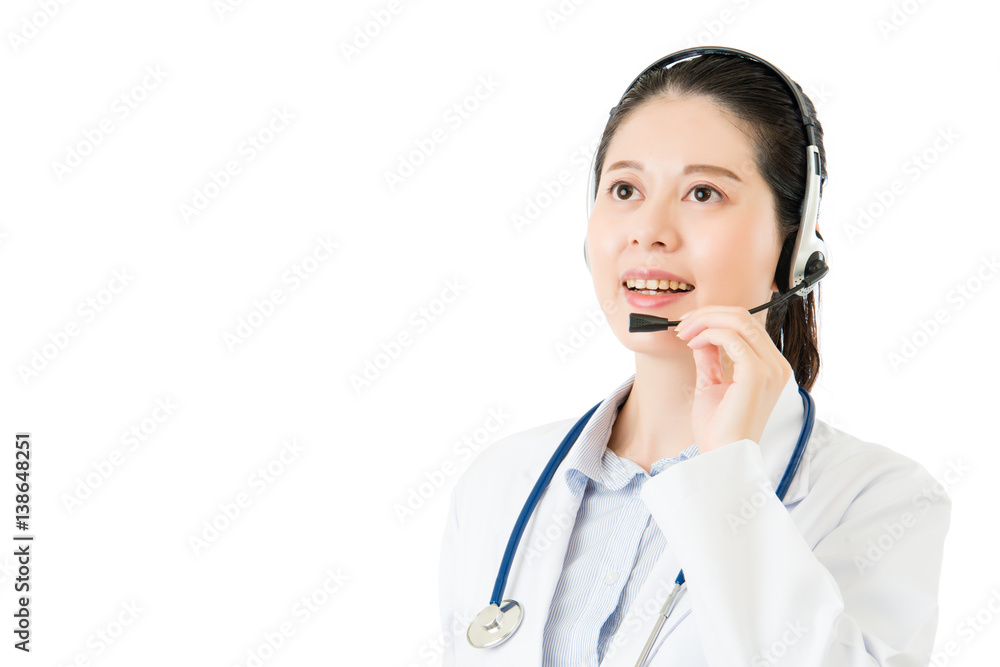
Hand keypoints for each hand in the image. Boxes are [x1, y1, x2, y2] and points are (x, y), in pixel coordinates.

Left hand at [672, 306, 792, 452]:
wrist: (723, 456)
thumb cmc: (719, 428)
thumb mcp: (711, 384)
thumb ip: (710, 358)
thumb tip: (700, 335)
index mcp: (770, 367)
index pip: (746, 325)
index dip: (714, 317)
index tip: (688, 325)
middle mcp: (776, 365)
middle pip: (743, 316)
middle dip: (707, 314)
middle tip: (681, 324)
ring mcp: (770, 369)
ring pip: (738, 320)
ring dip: (705, 321)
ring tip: (684, 332)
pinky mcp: (756, 374)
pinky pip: (731, 338)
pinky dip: (707, 334)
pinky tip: (692, 344)